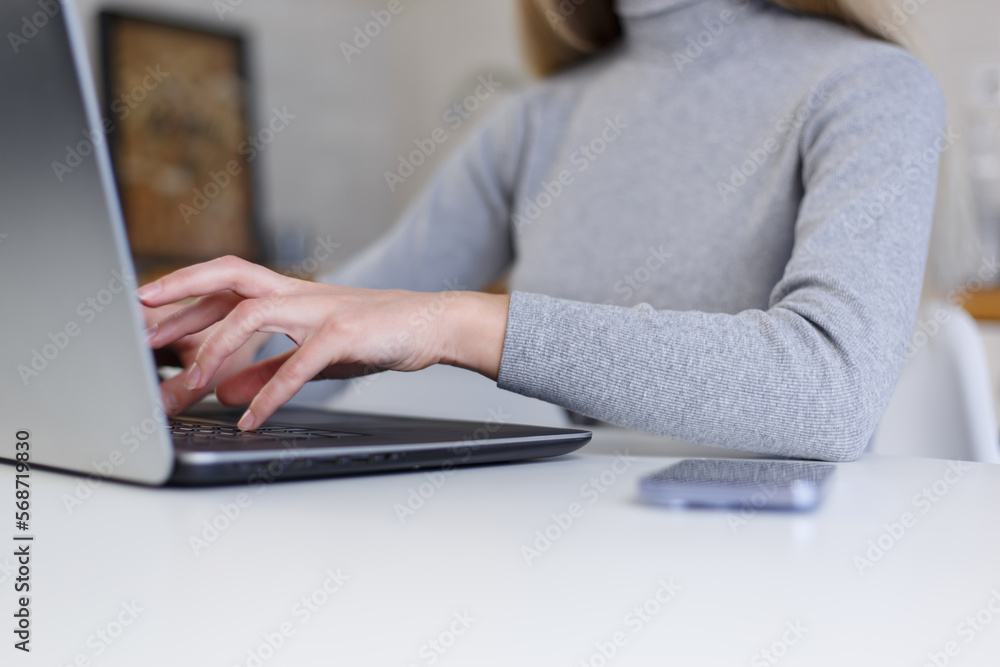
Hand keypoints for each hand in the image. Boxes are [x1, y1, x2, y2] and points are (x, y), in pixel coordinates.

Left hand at [138, 256, 509, 429]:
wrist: (431, 323)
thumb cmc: (376, 333)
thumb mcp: (314, 354)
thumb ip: (269, 369)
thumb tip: (226, 391)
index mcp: (289, 294)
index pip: (224, 283)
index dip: (181, 292)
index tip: (143, 311)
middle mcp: (298, 293)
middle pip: (227, 278)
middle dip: (179, 299)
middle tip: (141, 330)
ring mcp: (320, 309)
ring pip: (252, 315)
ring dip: (215, 350)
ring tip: (189, 386)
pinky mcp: (344, 334)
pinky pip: (299, 363)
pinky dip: (270, 392)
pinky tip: (250, 417)